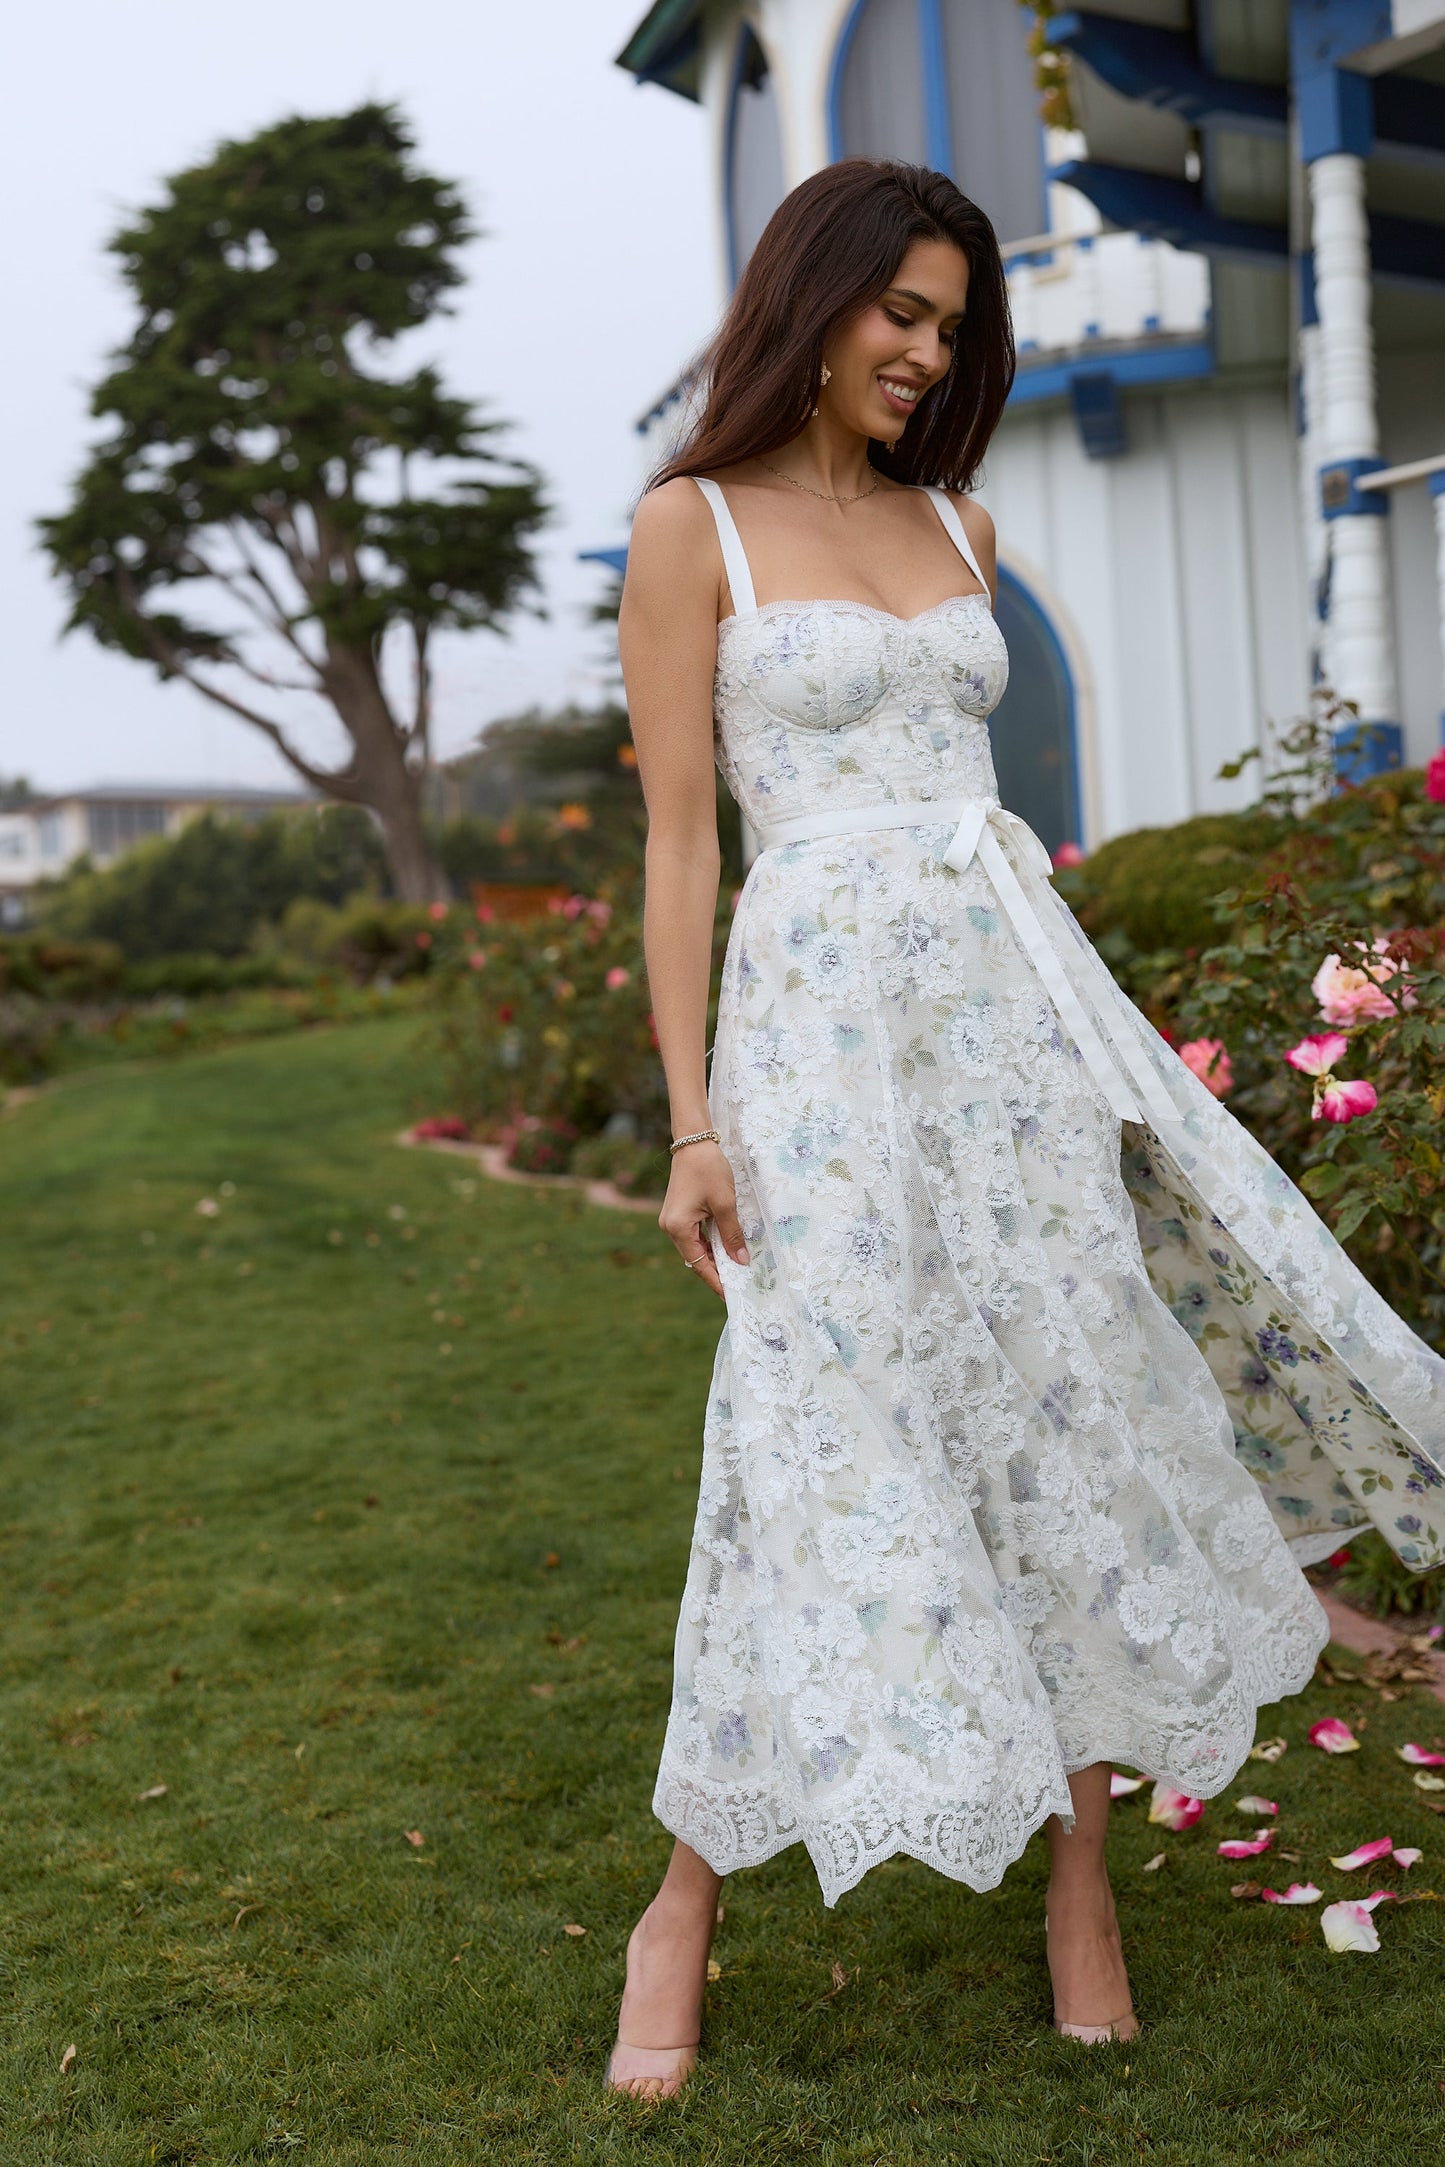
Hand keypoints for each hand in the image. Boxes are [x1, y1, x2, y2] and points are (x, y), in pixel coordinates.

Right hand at [658, 1141, 748, 1300]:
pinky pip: (695, 1235)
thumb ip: (732, 1235)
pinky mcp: (678, 1213)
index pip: (699, 1264)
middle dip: (716, 1271)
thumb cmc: (708, 1170)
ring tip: (736, 1269)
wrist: (694, 1142)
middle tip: (738, 1284)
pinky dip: (710, 1243)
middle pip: (696, 1258)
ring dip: (715, 1257)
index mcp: (677, 1228)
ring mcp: (672, 1220)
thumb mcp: (725, 1205)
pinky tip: (726, 1248)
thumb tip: (740, 1261)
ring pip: (696, 1247)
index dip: (715, 1281)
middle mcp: (670, 1227)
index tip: (730, 1296)